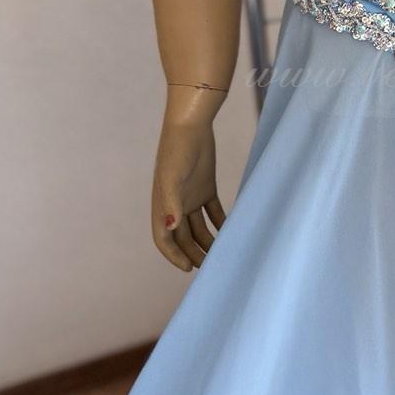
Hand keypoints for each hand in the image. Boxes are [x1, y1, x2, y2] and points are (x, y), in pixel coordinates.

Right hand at [151, 89, 226, 270]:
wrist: (191, 126)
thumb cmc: (177, 151)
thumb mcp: (173, 178)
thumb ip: (171, 204)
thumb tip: (171, 229)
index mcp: (162, 205)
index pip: (164, 239)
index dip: (174, 255)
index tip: (189, 268)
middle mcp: (175, 204)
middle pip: (184, 238)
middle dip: (194, 253)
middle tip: (211, 267)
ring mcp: (191, 196)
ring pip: (199, 228)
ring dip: (208, 242)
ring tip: (223, 254)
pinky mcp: (206, 187)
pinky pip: (213, 212)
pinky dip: (221, 224)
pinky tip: (232, 233)